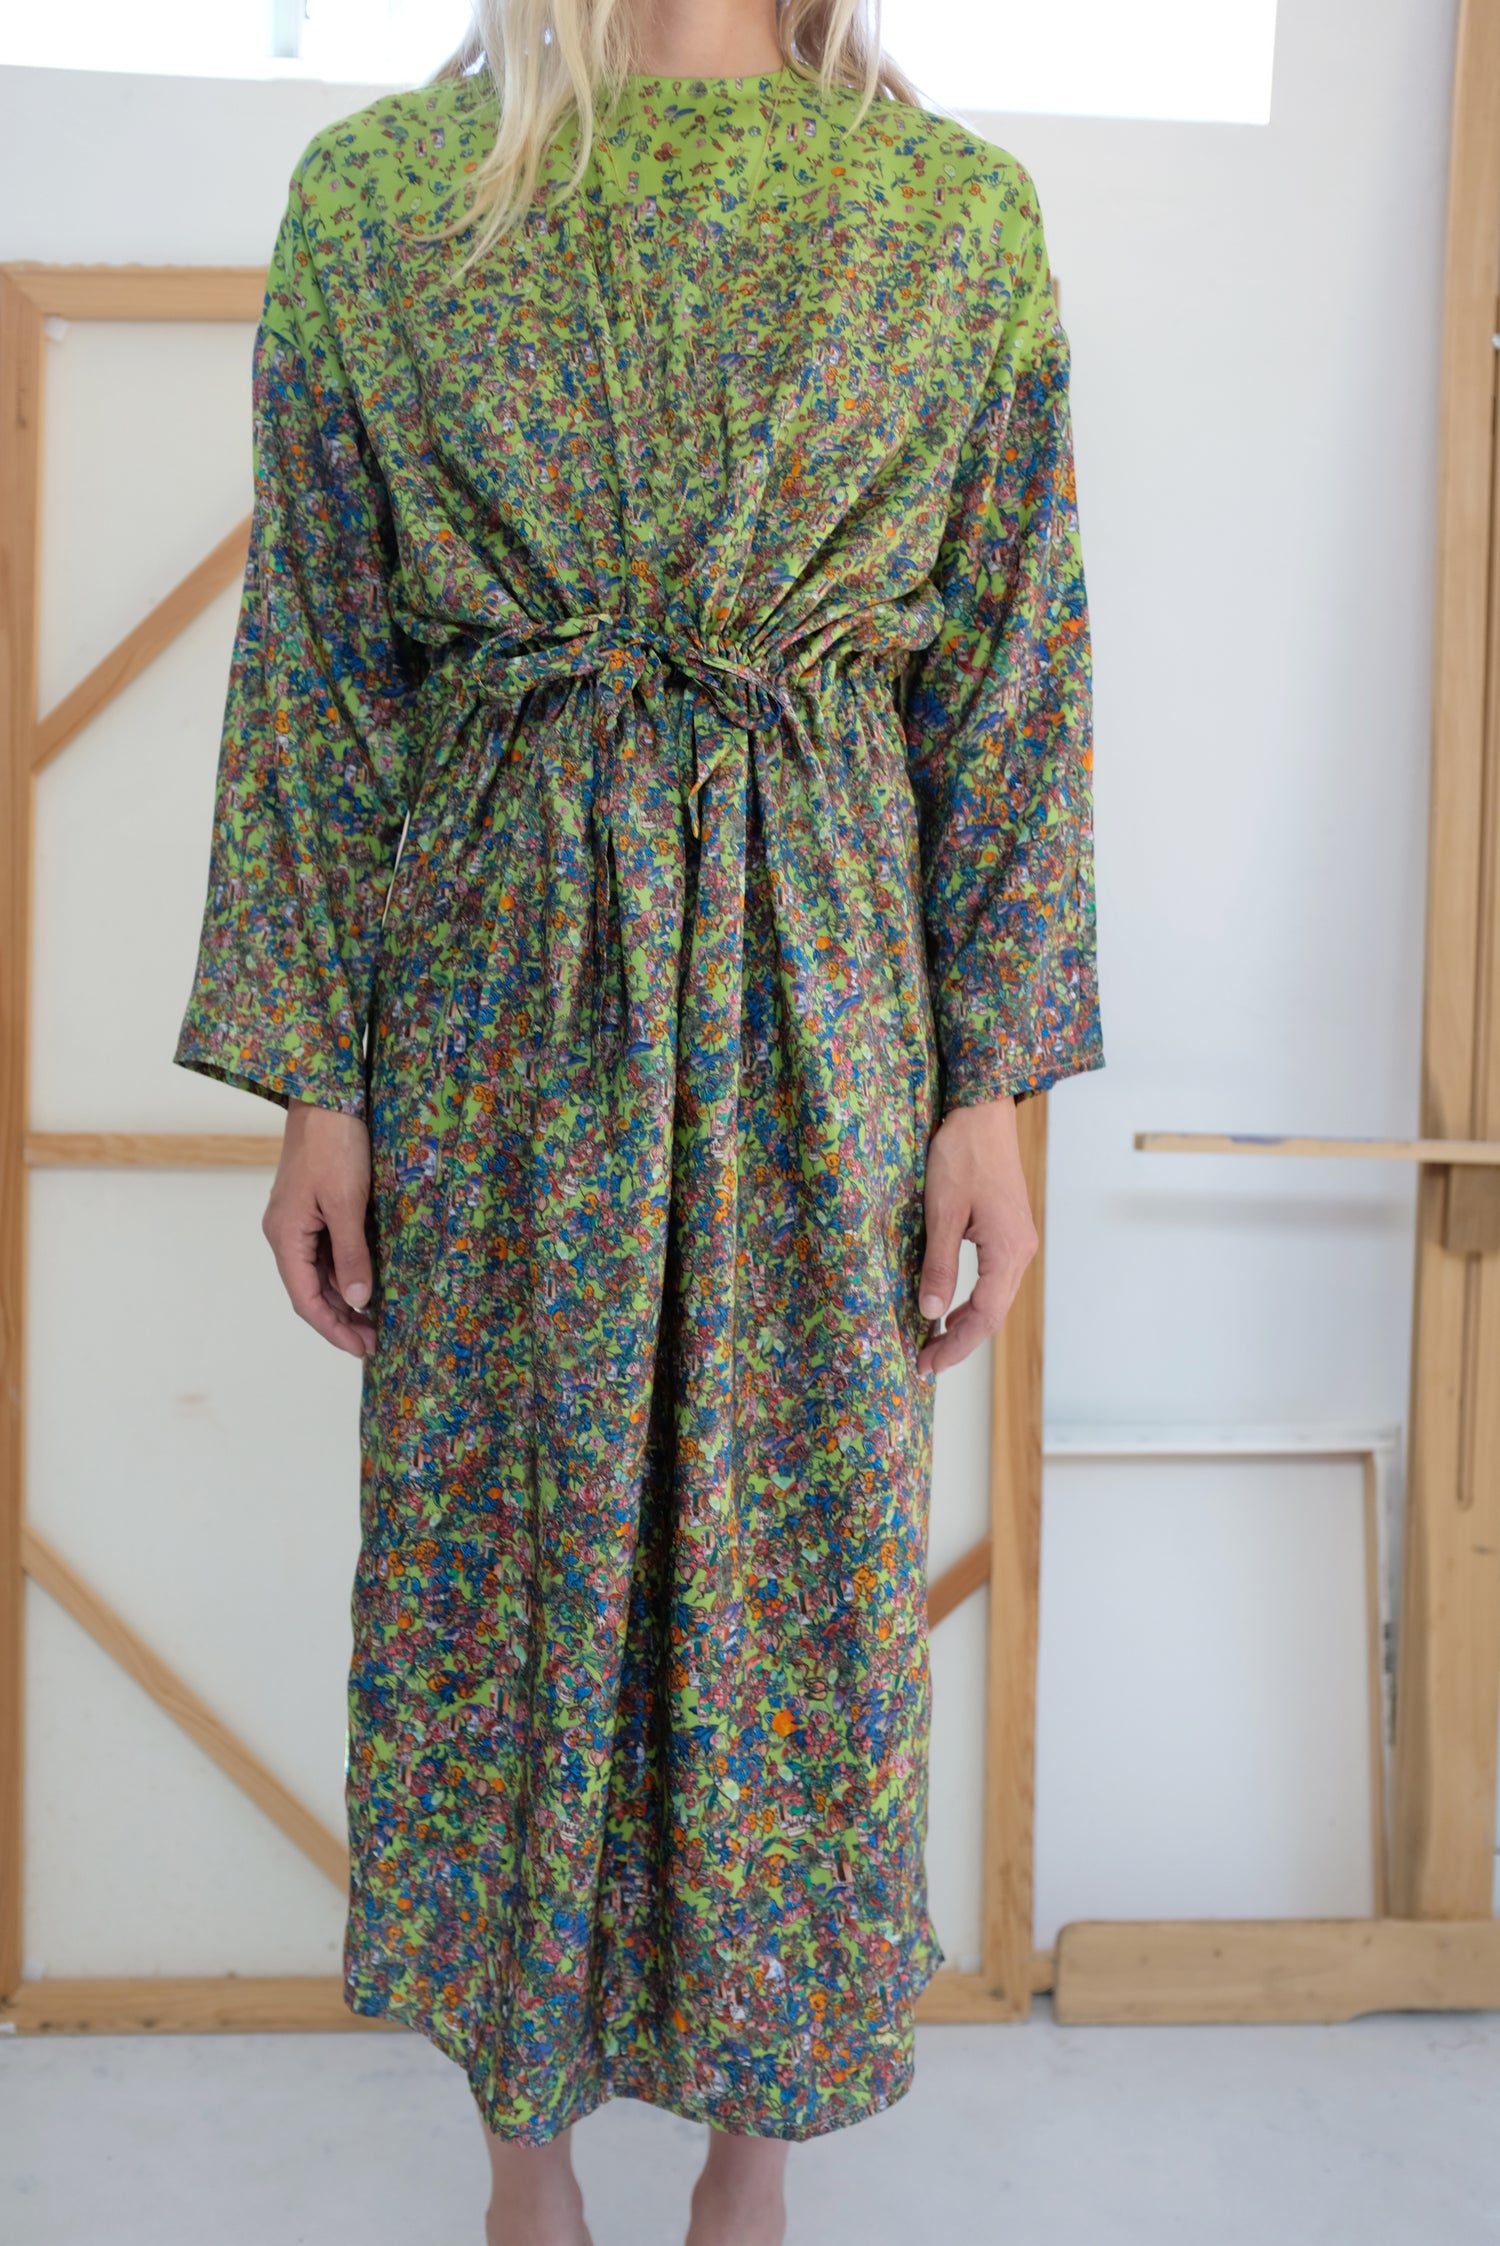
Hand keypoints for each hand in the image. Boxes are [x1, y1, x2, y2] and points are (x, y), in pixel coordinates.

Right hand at [262, 1099, 375, 1358]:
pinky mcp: (313, 1209)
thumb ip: (351, 1254)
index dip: (333, 1328)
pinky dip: (344, 1274)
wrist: (327, 1096)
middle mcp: (285, 1234)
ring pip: (318, 1275)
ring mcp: (298, 1222)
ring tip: (375, 1322)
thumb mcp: (347, 1203)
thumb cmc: (334, 1145)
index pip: (305, 1299)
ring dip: (344, 1300)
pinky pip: (326, 1253)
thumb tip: (357, 1299)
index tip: (361, 1348)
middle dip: (341, 1320)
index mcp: (285, 1236)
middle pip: (310, 1291)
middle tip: (376, 1342)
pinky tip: (366, 1285)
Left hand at [916, 1094, 1037, 1377]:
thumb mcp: (942, 1212)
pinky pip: (994, 1279)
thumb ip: (939, 1264)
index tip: (926, 1365)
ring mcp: (1018, 1242)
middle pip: (994, 1314)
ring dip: (966, 1323)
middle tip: (925, 1363)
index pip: (984, 1317)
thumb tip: (931, 1312)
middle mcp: (1020, 1252)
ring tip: (935, 1343)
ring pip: (996, 1299)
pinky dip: (973, 1300)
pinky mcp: (1009, 1232)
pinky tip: (952, 1307)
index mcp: (1008, 1251)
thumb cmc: (962, 1156)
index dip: (955, 1346)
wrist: (983, 1112)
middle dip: (960, 1342)